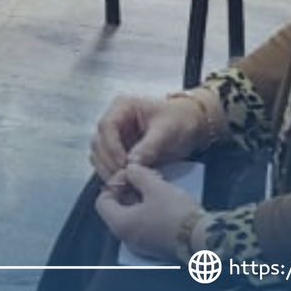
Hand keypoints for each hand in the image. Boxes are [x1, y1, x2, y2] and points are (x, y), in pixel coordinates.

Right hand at [92, 94, 206, 181]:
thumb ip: (148, 147)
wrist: (192, 125)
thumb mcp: (167, 132)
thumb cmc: (180, 121)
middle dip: (108, 161)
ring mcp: (115, 136)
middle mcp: (114, 120)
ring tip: (123, 183)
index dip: (112, 146)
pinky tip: (124, 183)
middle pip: (99, 141)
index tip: (124, 164)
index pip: (107, 126)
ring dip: (107, 170)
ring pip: (99, 154)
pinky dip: (112, 173)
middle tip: (122, 178)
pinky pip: (108, 163)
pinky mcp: (119, 150)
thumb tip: (131, 165)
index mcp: (122, 107)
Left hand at [95, 162, 200, 258]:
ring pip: (132, 217)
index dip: (114, 183)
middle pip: (117, 209)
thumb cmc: (175, 212)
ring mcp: (142, 245)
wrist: (203, 238)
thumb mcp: (154, 186)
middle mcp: (126, 238)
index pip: (102, 200)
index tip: (131, 175)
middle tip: (145, 179)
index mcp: (119, 224)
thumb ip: (136, 174)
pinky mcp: (156, 247)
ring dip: (140, 200)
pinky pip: (145, 226)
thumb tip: (129, 170)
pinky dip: (149, 212)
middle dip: (129, 190)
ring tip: (156, 187)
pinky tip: (164, 201)